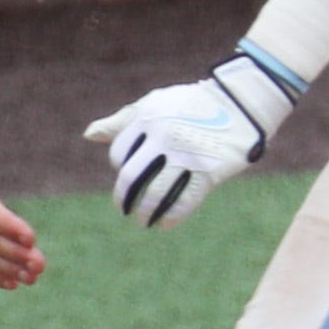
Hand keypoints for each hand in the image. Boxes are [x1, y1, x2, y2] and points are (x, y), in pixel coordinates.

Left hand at [82, 59, 294, 229]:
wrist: (240, 103)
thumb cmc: (191, 105)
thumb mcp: (155, 104)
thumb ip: (122, 120)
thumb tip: (89, 135)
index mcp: (148, 119)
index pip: (120, 154)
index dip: (120, 168)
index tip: (128, 176)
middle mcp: (164, 137)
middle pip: (132, 176)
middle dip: (123, 198)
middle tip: (123, 209)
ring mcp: (187, 155)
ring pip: (156, 194)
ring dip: (145, 213)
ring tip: (142, 221)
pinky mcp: (209, 172)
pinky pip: (184, 202)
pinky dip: (170, 218)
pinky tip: (164, 224)